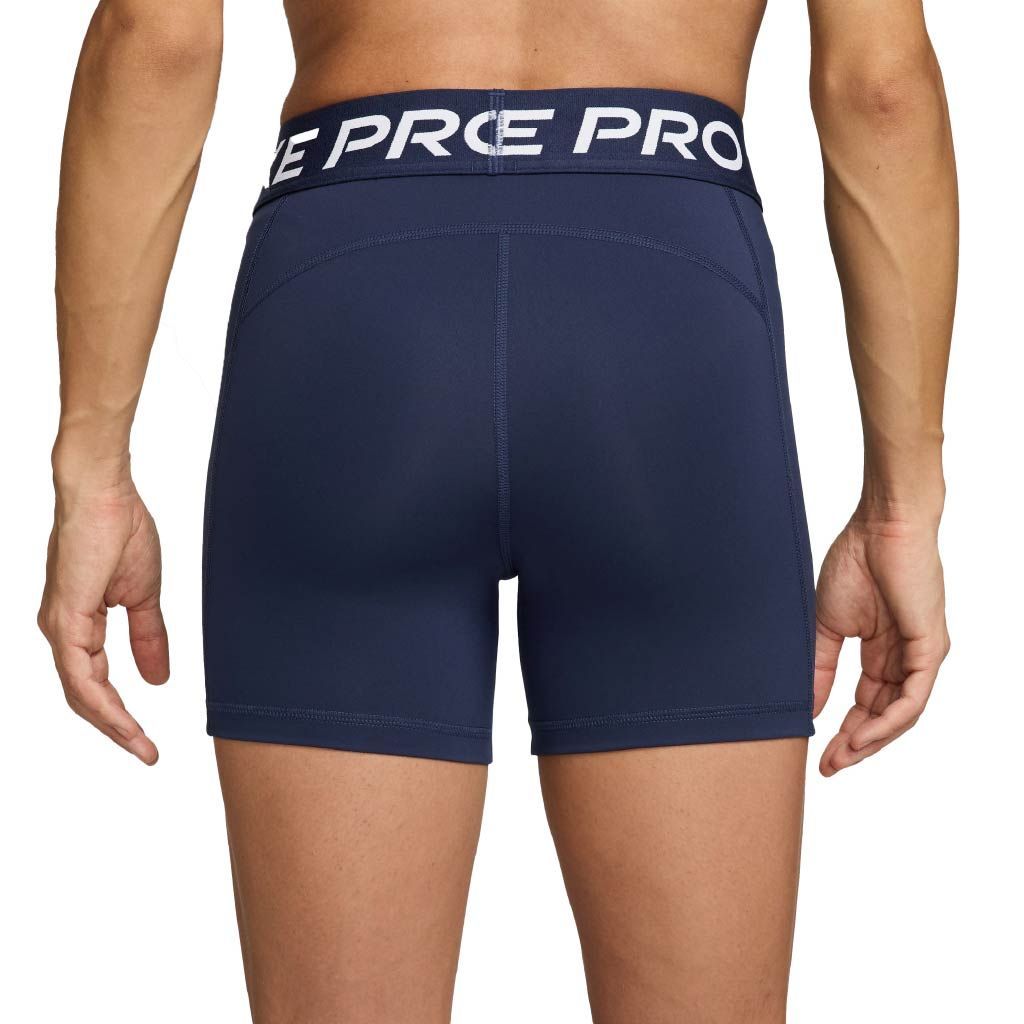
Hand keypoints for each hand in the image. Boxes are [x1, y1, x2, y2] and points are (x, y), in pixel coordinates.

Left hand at [38, 471, 168, 763]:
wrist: (105, 493)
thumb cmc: (120, 529)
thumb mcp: (144, 595)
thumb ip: (148, 637)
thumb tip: (156, 678)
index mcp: (78, 624)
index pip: (95, 683)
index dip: (120, 714)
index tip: (148, 740)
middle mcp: (62, 631)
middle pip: (84, 697)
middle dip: (117, 729)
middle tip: (146, 753)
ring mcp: (60, 626)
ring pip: (80, 693)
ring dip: (112, 724)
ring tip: (141, 746)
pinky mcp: (65, 619)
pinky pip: (80, 675)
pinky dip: (102, 702)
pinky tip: (122, 719)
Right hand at [813, 510, 948, 775]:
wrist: (880, 527)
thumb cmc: (855, 562)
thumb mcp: (826, 625)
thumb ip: (820, 666)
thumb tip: (808, 706)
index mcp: (882, 651)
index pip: (866, 703)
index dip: (844, 731)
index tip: (818, 751)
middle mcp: (905, 658)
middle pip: (883, 716)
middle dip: (856, 745)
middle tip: (828, 766)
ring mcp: (921, 655)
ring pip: (900, 714)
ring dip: (871, 741)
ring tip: (841, 757)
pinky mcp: (930, 648)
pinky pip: (912, 698)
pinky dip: (888, 722)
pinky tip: (863, 736)